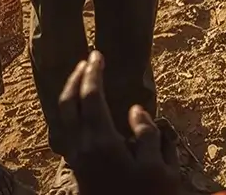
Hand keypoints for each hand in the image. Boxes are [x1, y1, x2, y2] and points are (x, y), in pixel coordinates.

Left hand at [57, 51, 182, 194]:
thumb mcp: (160, 170)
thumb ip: (148, 136)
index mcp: (102, 141)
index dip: (93, 73)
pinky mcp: (78, 169)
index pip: (91, 97)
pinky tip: (86, 113)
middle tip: (88, 61)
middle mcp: (82, 147)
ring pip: (64, 117)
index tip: (98, 55)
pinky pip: (68, 130)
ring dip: (71, 94)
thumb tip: (135, 111)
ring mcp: (76, 159)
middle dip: (76, 78)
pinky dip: (73, 113)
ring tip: (84, 81)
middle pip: (68, 103)